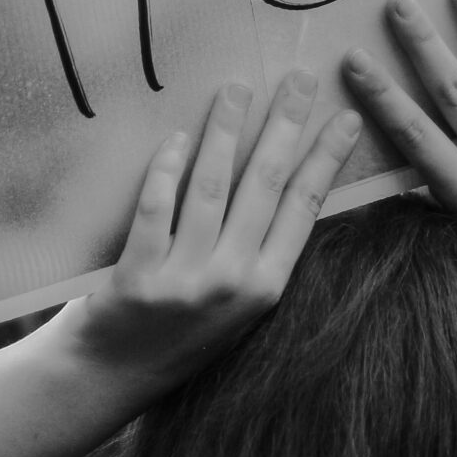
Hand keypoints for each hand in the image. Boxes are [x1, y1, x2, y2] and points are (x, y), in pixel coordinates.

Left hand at [70, 69, 360, 390]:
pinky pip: (156, 207)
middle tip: (299, 78)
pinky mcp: (137, 277)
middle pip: (266, 186)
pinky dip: (167, 168)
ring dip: (226, 130)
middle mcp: (232, 282)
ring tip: (237, 89)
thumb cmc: (178, 334)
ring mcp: (184, 280)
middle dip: (286, 125)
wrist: (111, 378)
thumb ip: (258, 253)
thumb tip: (286, 182)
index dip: (326, 159)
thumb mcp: (237, 306)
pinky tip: (178, 136)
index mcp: (265, 287)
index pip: (305, 208)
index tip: (346, 118)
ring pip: (212, 187)